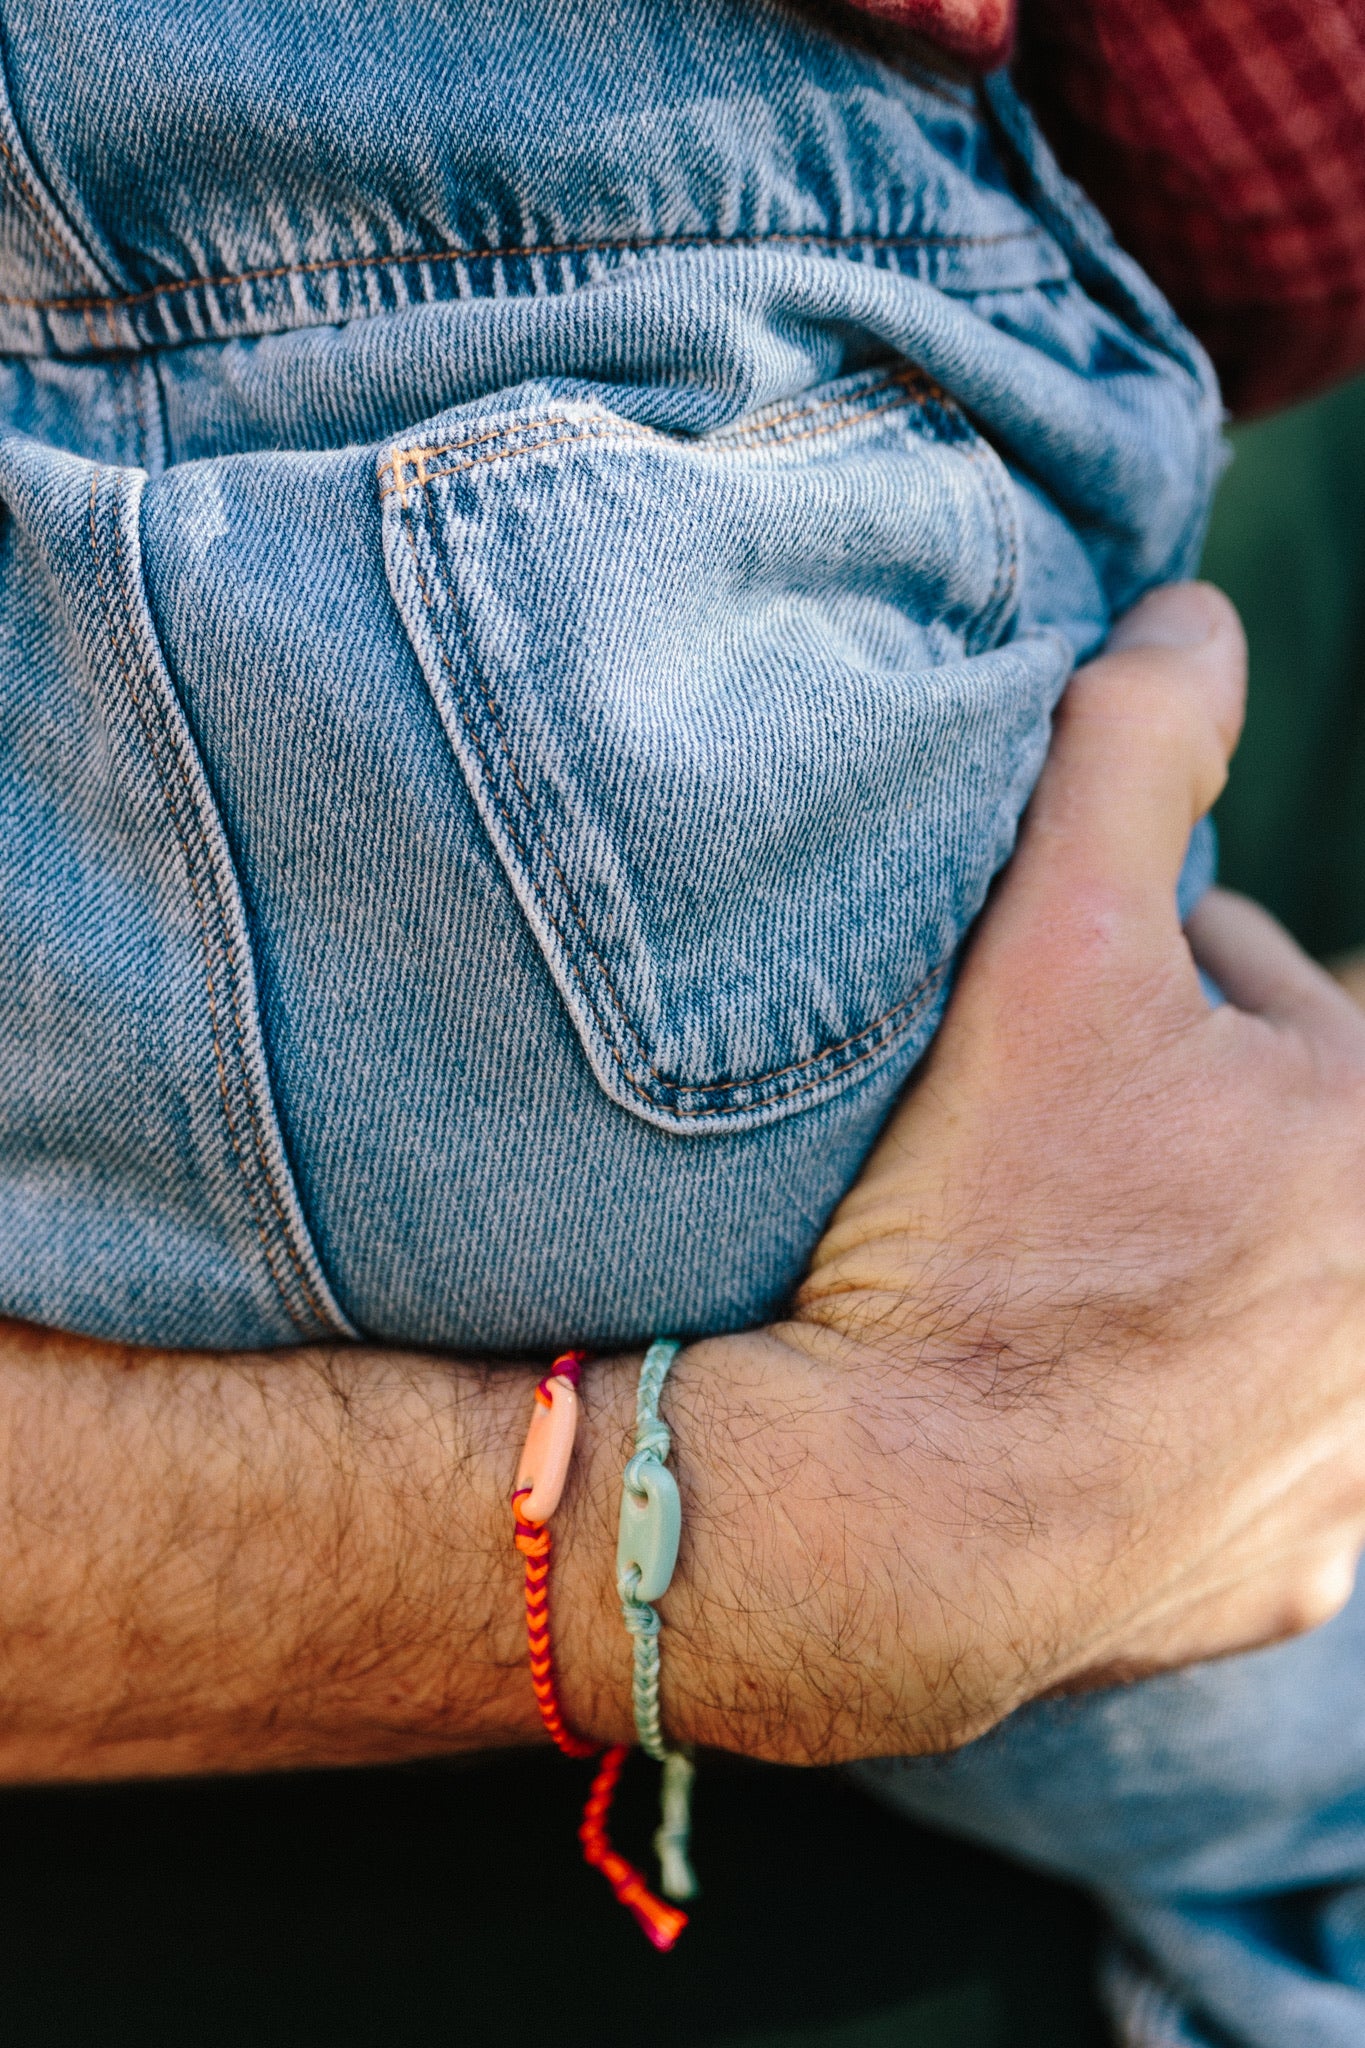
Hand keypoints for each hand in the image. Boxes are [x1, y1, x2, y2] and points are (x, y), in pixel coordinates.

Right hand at [648, 584, 1364, 1763]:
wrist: (886, 1519)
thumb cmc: (980, 1223)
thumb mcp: (1049, 943)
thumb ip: (1131, 747)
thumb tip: (1198, 612)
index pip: (1271, 996)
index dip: (1152, 967)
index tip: (1065, 994)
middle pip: (1275, 1146)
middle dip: (1174, 1109)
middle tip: (1034, 1122)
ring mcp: (1349, 1464)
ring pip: (1265, 1295)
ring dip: (1182, 1252)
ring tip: (1042, 1248)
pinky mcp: (1284, 1573)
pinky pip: (1237, 1445)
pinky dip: (1166, 1398)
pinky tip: (1065, 1380)